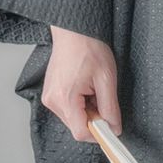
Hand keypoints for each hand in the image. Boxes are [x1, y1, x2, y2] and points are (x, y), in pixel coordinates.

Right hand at [43, 25, 122, 141]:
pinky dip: (78, 103)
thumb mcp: (107, 77)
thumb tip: (114, 128)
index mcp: (65, 98)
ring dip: (86, 109)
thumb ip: (110, 107)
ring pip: (72, 118)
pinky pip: (66, 108)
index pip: (81, 132)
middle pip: (77, 126)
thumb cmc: (89, 47)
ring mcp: (49, 97)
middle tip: (102, 95)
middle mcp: (52, 101)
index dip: (99, 133)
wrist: (74, 29)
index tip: (111, 128)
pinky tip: (84, 85)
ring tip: (92, 86)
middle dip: (93, 117)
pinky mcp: (49, 93)